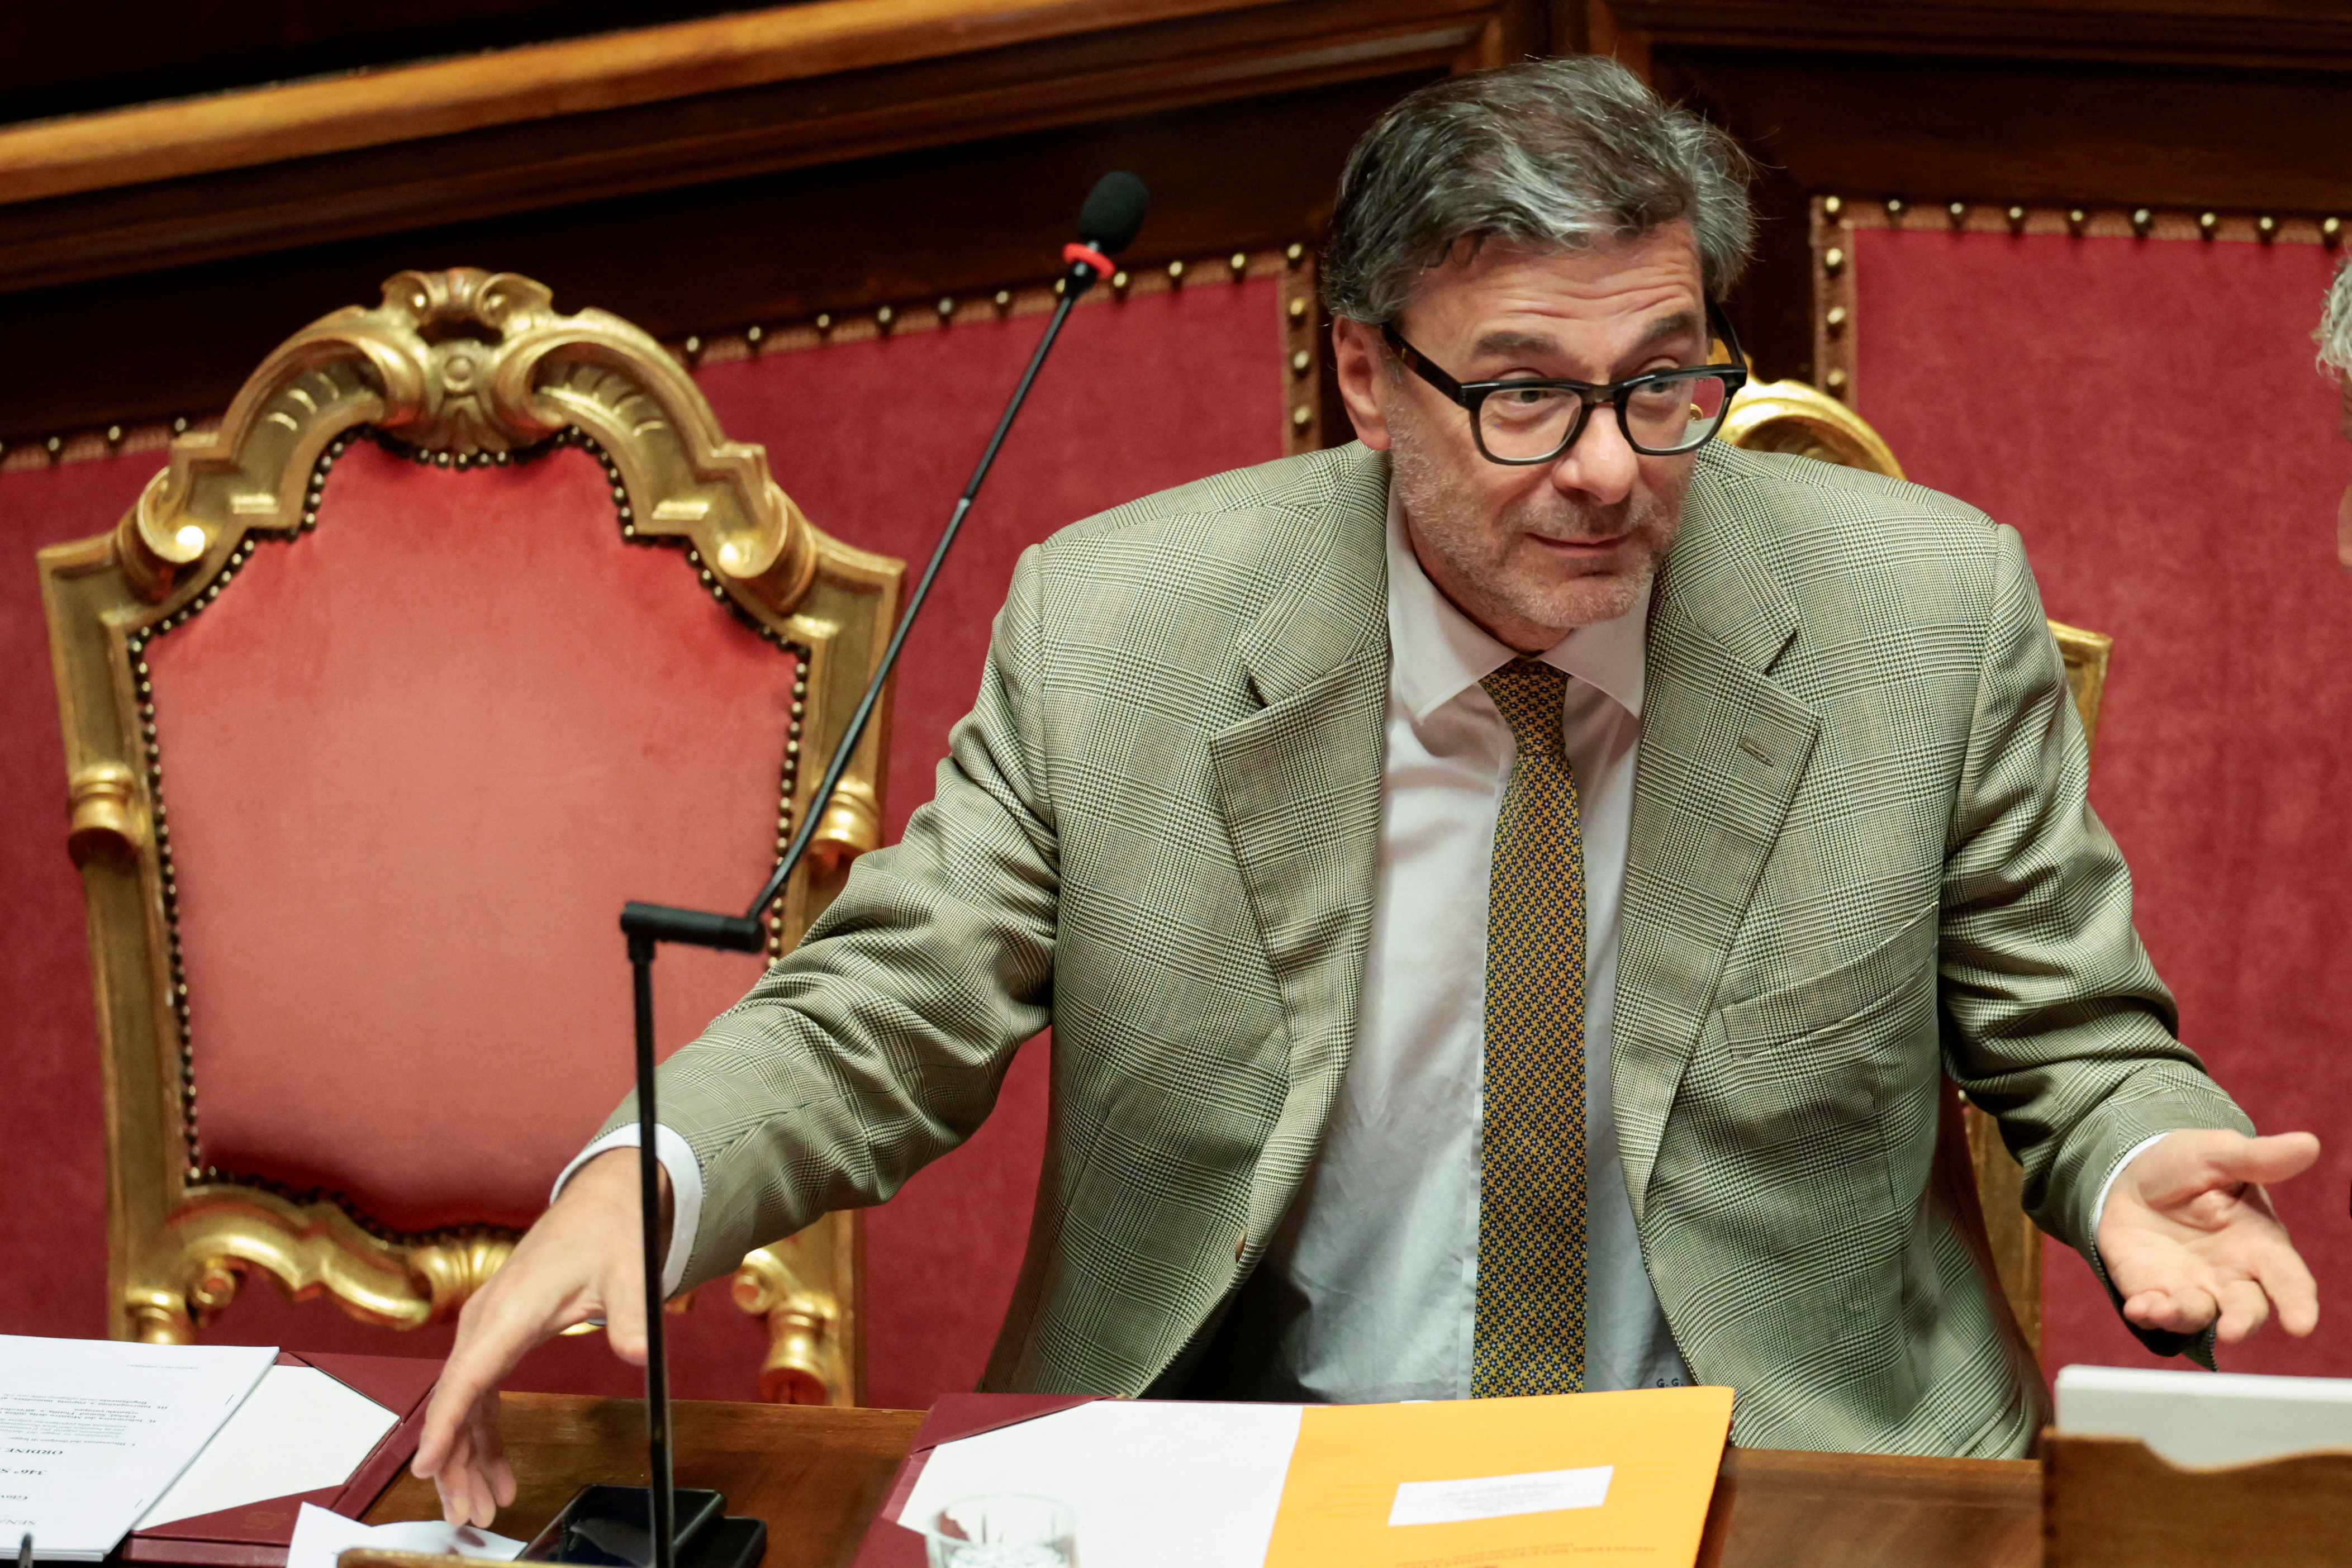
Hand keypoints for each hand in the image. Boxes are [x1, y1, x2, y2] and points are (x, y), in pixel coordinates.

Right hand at [410, 1148, 671, 1526]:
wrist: (603, 1202)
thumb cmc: (610, 1232)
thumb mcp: (631, 1273)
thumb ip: (632, 1316)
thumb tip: (639, 1353)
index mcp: (511, 1309)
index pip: (466, 1376)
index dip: (444, 1425)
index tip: (427, 1467)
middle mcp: (488, 1319)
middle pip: (457, 1400)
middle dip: (454, 1462)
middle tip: (469, 1513)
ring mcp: (488, 1327)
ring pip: (463, 1402)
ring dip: (467, 1456)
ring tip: (481, 1505)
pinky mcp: (498, 1335)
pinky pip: (479, 1392)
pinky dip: (481, 1432)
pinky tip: (494, 1468)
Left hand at [2097, 1129, 2320, 1345]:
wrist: (2130, 1171)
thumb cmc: (2187, 1164)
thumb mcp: (2219, 1154)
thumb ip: (2259, 1158)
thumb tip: (2308, 1144)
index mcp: (2259, 1243)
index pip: (2288, 1279)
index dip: (2298, 1303)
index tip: (2301, 1325)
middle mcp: (2230, 1274)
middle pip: (2246, 1310)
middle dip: (2240, 1323)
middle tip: (2232, 1330)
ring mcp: (2191, 1286)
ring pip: (2198, 1316)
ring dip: (2184, 1316)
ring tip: (2165, 1307)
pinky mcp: (2151, 1290)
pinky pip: (2153, 1311)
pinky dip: (2147, 1313)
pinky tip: (2138, 1307)